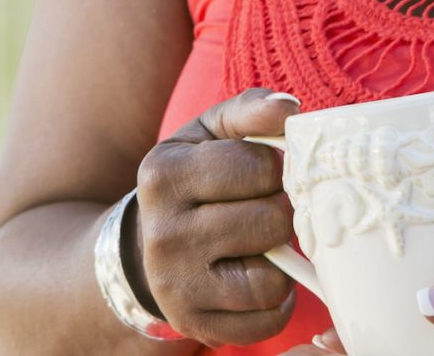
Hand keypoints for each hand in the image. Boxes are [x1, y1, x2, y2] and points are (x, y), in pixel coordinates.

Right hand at [132, 88, 302, 345]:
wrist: (145, 245)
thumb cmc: (195, 179)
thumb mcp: (210, 133)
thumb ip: (251, 109)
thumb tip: (288, 108)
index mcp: (165, 176)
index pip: (261, 167)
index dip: (279, 167)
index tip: (267, 172)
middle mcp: (164, 236)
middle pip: (272, 221)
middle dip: (283, 211)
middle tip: (268, 208)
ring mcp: (176, 287)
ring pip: (272, 279)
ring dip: (282, 260)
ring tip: (263, 244)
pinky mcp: (195, 324)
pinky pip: (267, 320)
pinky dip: (277, 302)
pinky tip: (259, 276)